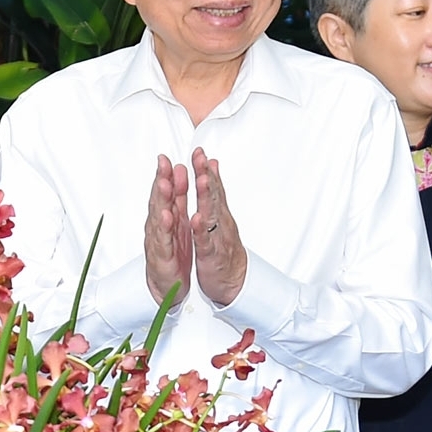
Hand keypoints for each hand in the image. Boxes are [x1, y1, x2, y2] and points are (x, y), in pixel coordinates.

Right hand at [143, 155, 192, 306]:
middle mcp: (160, 226)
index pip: (166, 191)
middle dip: (161, 180)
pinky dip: (166, 228)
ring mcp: (159, 240)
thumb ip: (177, 198)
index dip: (166, 174)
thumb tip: (178, 172)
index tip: (167, 158)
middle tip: (163, 164)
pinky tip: (168, 217)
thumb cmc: (172, 253)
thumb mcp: (177, 222)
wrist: (167, 284)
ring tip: (164, 184)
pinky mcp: (162, 256)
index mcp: (167, 217)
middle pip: (160, 199)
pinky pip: (165, 240)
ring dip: (162, 199)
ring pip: (159, 216)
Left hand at [189, 148, 248, 305]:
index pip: (212, 187)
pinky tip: (196, 219)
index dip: (205, 169)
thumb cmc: (223, 248)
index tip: (199, 152)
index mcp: (217, 213)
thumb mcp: (219, 218)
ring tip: (201, 180)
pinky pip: (206, 241)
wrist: (235, 280)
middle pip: (213, 195)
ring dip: (206, 197)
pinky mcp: (211, 255)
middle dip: (206, 175)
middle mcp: (219, 222)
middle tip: (201, 158)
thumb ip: (215, 192)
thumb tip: (212, 166)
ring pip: (211, 214)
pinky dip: (201, 230)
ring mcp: (216, 237)